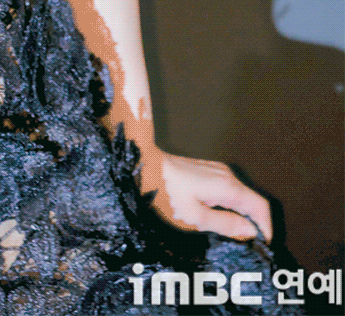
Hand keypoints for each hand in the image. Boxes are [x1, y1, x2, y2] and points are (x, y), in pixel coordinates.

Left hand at [139, 147, 272, 242]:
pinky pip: (230, 190)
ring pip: (241, 196)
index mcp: (228, 187)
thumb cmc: (168, 193)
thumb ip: (226, 225)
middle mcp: (227, 175)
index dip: (266, 227)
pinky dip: (232, 206)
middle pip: (253, 201)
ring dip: (243, 215)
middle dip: (255, 223)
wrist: (148, 167)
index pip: (260, 207)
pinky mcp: (210, 171)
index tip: (263, 245)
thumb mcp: (196, 217)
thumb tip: (250, 232)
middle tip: (249, 244)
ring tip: (235, 235)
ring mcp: (219, 171)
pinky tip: (221, 218)